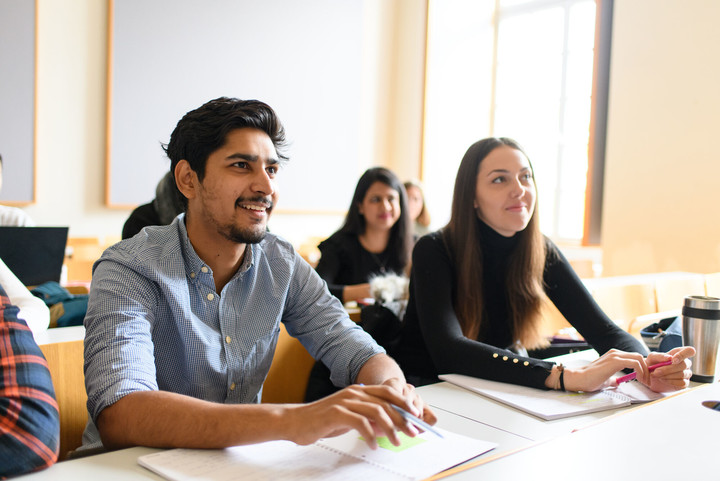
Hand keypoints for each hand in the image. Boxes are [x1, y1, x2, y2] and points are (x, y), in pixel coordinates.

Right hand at [285, 383, 434, 448]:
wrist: (296, 421)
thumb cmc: (322, 420)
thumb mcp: (349, 416)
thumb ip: (367, 417)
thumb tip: (388, 425)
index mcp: (359, 391)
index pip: (388, 392)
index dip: (404, 404)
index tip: (415, 417)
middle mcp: (354, 393)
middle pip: (386, 402)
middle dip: (403, 418)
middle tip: (412, 432)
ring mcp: (345, 401)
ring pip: (377, 411)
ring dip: (390, 428)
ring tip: (396, 441)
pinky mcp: (337, 413)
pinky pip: (361, 423)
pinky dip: (371, 435)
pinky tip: (374, 445)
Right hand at [562, 349, 648, 391]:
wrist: (580, 378)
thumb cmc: (590, 379)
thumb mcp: (605, 380)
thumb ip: (613, 379)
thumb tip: (617, 382)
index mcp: (614, 355)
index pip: (634, 357)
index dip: (643, 367)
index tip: (645, 378)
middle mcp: (615, 353)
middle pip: (639, 356)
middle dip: (646, 368)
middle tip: (648, 380)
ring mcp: (615, 355)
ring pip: (639, 358)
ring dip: (645, 370)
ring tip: (645, 381)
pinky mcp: (615, 361)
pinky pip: (635, 363)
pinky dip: (641, 371)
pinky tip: (639, 379)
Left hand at [640, 346, 694, 391]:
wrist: (649, 376)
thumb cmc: (652, 363)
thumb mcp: (652, 357)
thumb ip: (660, 356)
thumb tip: (669, 357)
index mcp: (679, 353)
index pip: (690, 351)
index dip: (683, 355)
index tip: (673, 360)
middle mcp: (685, 363)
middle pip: (684, 364)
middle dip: (668, 369)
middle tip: (656, 371)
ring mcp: (686, 373)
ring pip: (682, 374)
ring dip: (667, 375)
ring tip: (657, 375)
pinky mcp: (684, 383)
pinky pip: (682, 383)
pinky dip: (670, 381)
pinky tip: (663, 380)